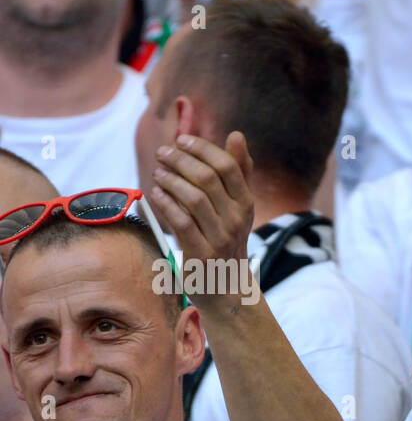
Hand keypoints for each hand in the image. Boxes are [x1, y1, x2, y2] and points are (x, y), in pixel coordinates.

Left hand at [149, 132, 256, 295]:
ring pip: (193, 198)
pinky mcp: (202, 253)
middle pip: (208, 178)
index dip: (202, 148)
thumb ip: (238, 171)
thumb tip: (237, 135)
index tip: (181, 140)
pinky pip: (181, 222)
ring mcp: (221, 238)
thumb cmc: (226, 238)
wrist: (226, 285)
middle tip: (162, 153)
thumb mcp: (238, 206)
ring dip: (170, 180)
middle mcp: (237, 219)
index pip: (228, 166)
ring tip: (157, 172)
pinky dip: (165, 204)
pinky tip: (155, 194)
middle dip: (180, 160)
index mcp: (246, 203)